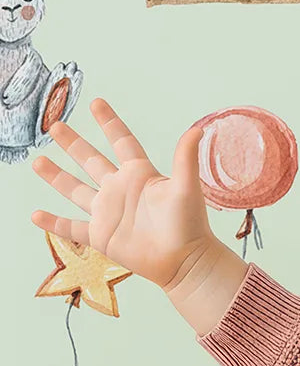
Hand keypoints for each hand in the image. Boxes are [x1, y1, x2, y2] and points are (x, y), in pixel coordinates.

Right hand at [30, 98, 221, 292]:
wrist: (185, 263)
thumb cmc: (189, 225)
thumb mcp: (186, 188)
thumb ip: (185, 159)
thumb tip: (197, 130)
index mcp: (139, 175)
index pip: (121, 142)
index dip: (109, 123)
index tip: (96, 103)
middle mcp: (120, 190)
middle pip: (91, 161)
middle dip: (73, 144)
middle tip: (54, 125)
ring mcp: (108, 213)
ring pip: (75, 190)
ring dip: (56, 177)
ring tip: (37, 161)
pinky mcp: (102, 236)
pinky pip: (72, 228)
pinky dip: (53, 223)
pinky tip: (36, 215)